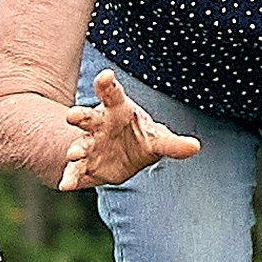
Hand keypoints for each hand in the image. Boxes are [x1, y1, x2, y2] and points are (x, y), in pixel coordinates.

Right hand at [58, 69, 200, 189]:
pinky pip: (76, 171)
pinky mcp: (85, 166)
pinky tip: (66, 186)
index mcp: (117, 110)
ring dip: (75, 148)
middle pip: (87, 117)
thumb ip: (173, 143)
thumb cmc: (141, 138)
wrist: (125, 158)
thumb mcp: (158, 139)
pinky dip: (71, 177)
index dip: (107, 84)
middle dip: (79, 115)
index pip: (112, 94)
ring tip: (73, 154)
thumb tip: (195, 146)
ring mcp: (89, 144)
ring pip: (79, 144)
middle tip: (72, 115)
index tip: (105, 75)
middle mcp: (98, 125)